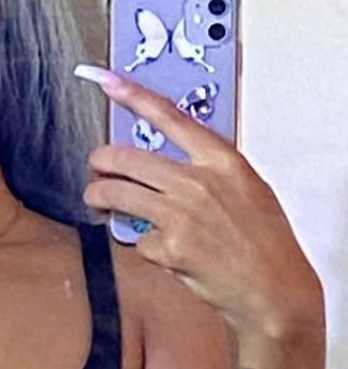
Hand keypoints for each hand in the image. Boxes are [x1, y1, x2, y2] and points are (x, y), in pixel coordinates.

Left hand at [77, 67, 323, 332]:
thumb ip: (207, 170)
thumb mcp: (245, 188)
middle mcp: (199, 182)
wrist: (272, 287)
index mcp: (222, 161)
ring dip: (99, 196)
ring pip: (117, 194)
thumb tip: (167, 161)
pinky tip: (156, 248)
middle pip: (127, 158)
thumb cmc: (262, 239)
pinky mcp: (169, 246)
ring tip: (98, 200)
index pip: (171, 117)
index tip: (108, 81)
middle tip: (95, 168)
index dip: (134, 96)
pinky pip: (135, 239)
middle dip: (100, 162)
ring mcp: (182, 214)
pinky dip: (139, 244)